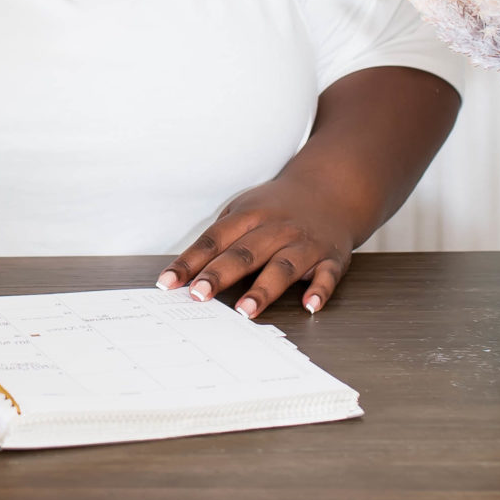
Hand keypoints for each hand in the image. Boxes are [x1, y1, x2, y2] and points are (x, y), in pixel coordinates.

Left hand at [157, 177, 355, 319]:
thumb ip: (220, 238)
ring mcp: (304, 244)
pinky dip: (319, 290)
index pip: (214, 240)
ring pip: (282, 266)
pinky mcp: (331, 258)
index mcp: (250, 216)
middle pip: (244, 253)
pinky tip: (309, 306)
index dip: (190, 261)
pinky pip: (327, 275)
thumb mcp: (245, 210)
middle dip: (219, 274)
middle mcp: (276, 229)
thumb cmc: (278, 207)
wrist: (330, 189)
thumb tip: (185, 271)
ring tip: (245, 311)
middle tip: (198, 295)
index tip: (169, 282)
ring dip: (263, 289)